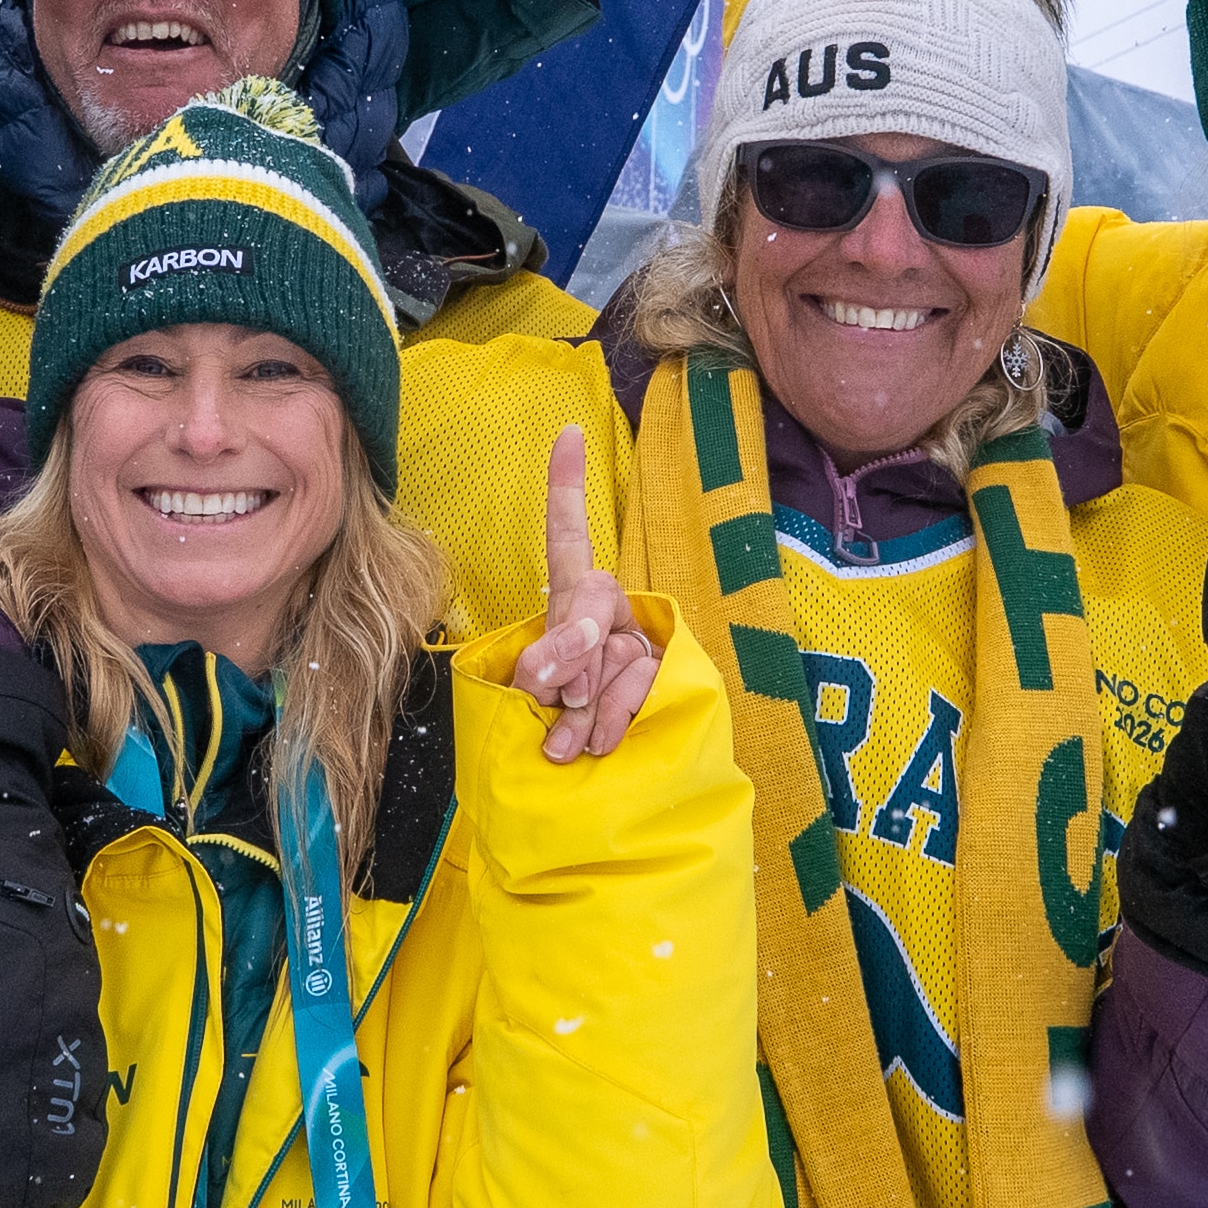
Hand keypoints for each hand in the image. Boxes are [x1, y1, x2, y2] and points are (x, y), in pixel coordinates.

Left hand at [512, 425, 655, 762]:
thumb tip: (559, 676)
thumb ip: (544, 667)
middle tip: (547, 692)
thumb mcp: (538, 687)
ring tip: (564, 742)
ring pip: (612, 650)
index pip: (569, 536)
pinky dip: (610, 715)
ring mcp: (644, 638)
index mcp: (575, 598)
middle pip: (590, 599)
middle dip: (565, 645)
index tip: (568, 432)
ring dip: (581, 704)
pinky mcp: (669, 669)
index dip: (567, 485)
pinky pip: (637, 679)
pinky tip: (601, 743)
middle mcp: (613, 608)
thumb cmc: (557, 724)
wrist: (608, 775)